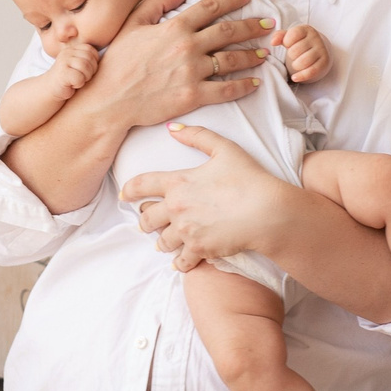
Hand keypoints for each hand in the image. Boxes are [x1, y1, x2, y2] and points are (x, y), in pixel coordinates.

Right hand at [44, 44, 98, 100]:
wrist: (49, 90)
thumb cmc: (69, 79)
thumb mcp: (78, 65)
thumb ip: (88, 59)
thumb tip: (111, 57)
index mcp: (73, 49)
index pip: (91, 51)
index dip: (94, 63)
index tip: (86, 71)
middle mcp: (67, 53)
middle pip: (90, 59)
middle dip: (90, 71)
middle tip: (81, 78)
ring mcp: (63, 61)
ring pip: (85, 68)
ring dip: (84, 78)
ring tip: (77, 81)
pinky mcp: (62, 73)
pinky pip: (79, 77)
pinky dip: (78, 84)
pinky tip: (72, 85)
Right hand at [82, 0, 274, 129]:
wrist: (109, 99)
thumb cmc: (118, 62)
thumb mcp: (132, 24)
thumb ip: (157, 4)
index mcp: (175, 27)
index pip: (212, 7)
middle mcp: (188, 47)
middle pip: (230, 31)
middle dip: (253, 26)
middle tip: (269, 24)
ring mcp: (192, 72)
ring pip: (232, 60)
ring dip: (252, 56)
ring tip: (265, 53)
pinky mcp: (193, 96)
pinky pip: (226, 90)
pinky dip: (244, 86)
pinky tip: (255, 83)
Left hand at [122, 124, 301, 271]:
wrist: (266, 212)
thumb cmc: (249, 178)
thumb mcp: (225, 149)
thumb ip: (197, 136)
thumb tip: (172, 128)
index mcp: (178, 182)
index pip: (142, 185)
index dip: (129, 189)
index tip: (124, 195)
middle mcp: (176, 208)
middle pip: (147, 218)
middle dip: (145, 220)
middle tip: (147, 222)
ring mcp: (186, 232)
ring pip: (162, 241)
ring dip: (162, 241)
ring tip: (164, 242)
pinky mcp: (199, 250)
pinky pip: (181, 260)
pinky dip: (179, 261)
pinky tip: (179, 262)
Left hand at [276, 24, 330, 83]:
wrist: (319, 51)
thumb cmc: (301, 43)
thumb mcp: (290, 37)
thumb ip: (279, 36)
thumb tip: (273, 42)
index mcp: (306, 29)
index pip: (293, 35)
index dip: (286, 42)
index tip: (287, 44)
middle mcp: (316, 38)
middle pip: (295, 50)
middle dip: (291, 56)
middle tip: (294, 56)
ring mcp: (321, 50)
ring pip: (303, 62)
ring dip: (295, 66)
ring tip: (296, 64)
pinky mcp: (325, 62)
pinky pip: (311, 72)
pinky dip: (301, 76)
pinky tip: (295, 77)